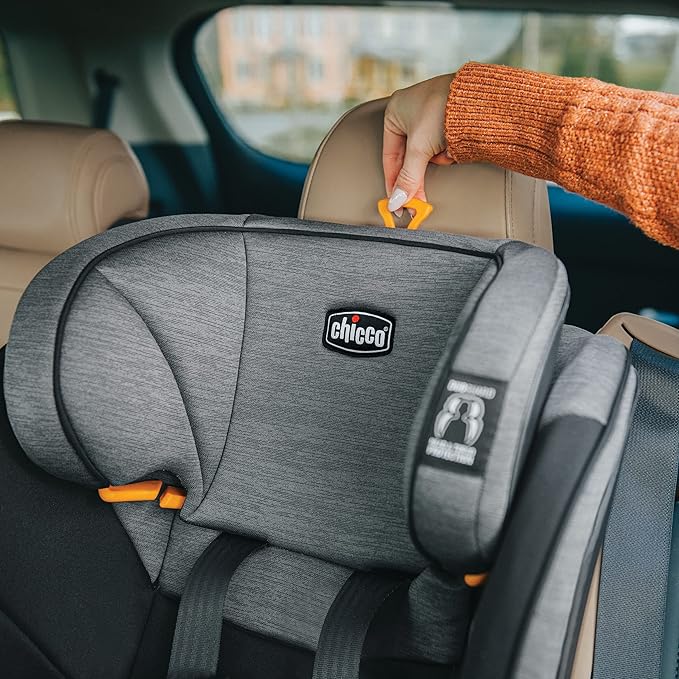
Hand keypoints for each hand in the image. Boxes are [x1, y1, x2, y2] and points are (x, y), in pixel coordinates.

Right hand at [383, 74, 454, 213]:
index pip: (390, 157)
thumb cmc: (443, 110)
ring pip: (428, 154)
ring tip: (446, 149)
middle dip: (419, 172)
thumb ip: (408, 178)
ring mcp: (429, 116)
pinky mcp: (447, 121)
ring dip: (438, 158)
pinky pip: (441, 147)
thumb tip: (397, 201)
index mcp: (394, 112)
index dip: (393, 183)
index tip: (397, 204)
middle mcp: (410, 112)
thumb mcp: (419, 149)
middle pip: (409, 159)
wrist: (480, 98)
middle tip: (420, 200)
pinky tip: (455, 146)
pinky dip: (448, 151)